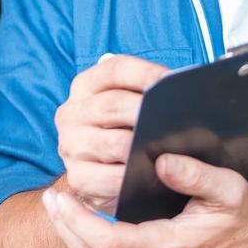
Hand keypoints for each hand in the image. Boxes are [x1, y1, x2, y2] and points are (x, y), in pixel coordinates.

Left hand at [41, 153, 247, 247]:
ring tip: (65, 215)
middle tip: (53, 198)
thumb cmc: (244, 223)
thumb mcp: (229, 190)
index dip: (76, 220)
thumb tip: (162, 162)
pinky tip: (89, 246)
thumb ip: (195, 175)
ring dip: (73, 245)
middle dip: (65, 227)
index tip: (61, 196)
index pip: (105, 242)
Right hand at [53, 54, 169, 214]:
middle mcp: (71, 113)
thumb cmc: (119, 133)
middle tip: (175, 118)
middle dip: (146, 111)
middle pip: (112, 105)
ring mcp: (71, 146)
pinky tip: (156, 174)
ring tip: (171, 147)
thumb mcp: (125, 107)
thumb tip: (177, 90)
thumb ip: (143, 95)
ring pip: (114, 144)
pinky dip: (136, 177)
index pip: (114, 70)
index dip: (145, 72)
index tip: (171, 80)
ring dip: (144, 147)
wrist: (96, 175)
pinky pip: (112, 178)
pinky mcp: (77, 177)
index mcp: (84, 86)